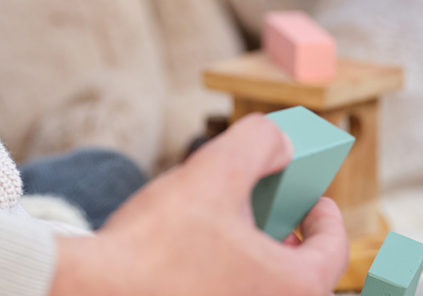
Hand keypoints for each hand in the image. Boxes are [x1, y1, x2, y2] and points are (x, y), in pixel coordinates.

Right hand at [48, 113, 348, 295]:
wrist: (91, 293)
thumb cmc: (154, 244)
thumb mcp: (214, 173)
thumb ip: (260, 142)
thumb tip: (284, 141)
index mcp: (295, 288)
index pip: (332, 251)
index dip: (325, 217)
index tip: (313, 200)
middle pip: (299, 277)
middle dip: (288, 239)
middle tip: (270, 214)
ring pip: (262, 291)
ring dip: (254, 263)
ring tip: (225, 234)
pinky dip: (225, 282)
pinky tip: (192, 263)